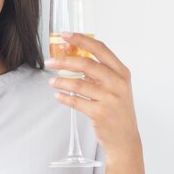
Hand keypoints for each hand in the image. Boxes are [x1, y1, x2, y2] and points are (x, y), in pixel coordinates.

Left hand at [44, 32, 141, 160]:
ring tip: (52, 81)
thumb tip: (73, 57)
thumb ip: (100, 72)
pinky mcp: (100, 113)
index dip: (81, 39)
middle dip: (63, 61)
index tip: (65, 35)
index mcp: (122, 72)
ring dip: (61, 81)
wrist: (125, 138)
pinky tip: (58, 95)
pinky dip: (64, 97)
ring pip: (78, 83)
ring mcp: (110, 98)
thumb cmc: (118, 110)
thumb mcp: (116, 87)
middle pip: (86, 64)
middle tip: (49, 61)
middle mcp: (118, 83)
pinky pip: (76, 101)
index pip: (100, 49)